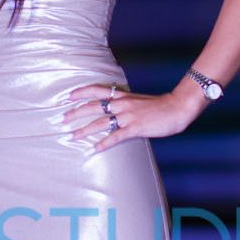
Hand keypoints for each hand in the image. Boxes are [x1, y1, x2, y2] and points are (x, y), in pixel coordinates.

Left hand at [62, 83, 198, 151]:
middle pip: (93, 106)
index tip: (68, 96)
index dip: (81, 92)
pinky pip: (115, 136)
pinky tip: (94, 149)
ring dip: (84, 130)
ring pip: (100, 122)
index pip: (97, 90)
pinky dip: (103, 143)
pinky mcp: (134, 128)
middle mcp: (122, 104)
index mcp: (123, 95)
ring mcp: (127, 116)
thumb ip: (125, 104)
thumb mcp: (138, 100)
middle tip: (63, 119)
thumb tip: (114, 110)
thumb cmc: (159, 106)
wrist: (177, 108)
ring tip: (73, 136)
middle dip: (76, 113)